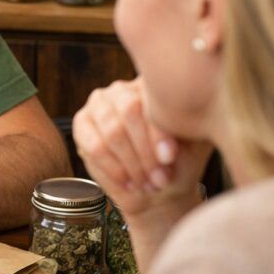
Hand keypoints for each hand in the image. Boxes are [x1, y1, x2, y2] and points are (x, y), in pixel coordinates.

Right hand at [71, 78, 211, 220]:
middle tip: (159, 178)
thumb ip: (185, 129)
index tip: (169, 158)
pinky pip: (94, 146)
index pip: (152, 99)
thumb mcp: (192, 144)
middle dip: (145, 150)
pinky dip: (114, 169)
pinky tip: (129, 183)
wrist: (159, 188)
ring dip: (132, 163)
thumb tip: (177, 132)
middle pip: (129, 111)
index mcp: (153, 84)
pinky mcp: (82, 123)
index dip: (159, 131)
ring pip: (112, 131)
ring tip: (148, 184)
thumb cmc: (179, 162)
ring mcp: (99, 104)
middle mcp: (123, 88)